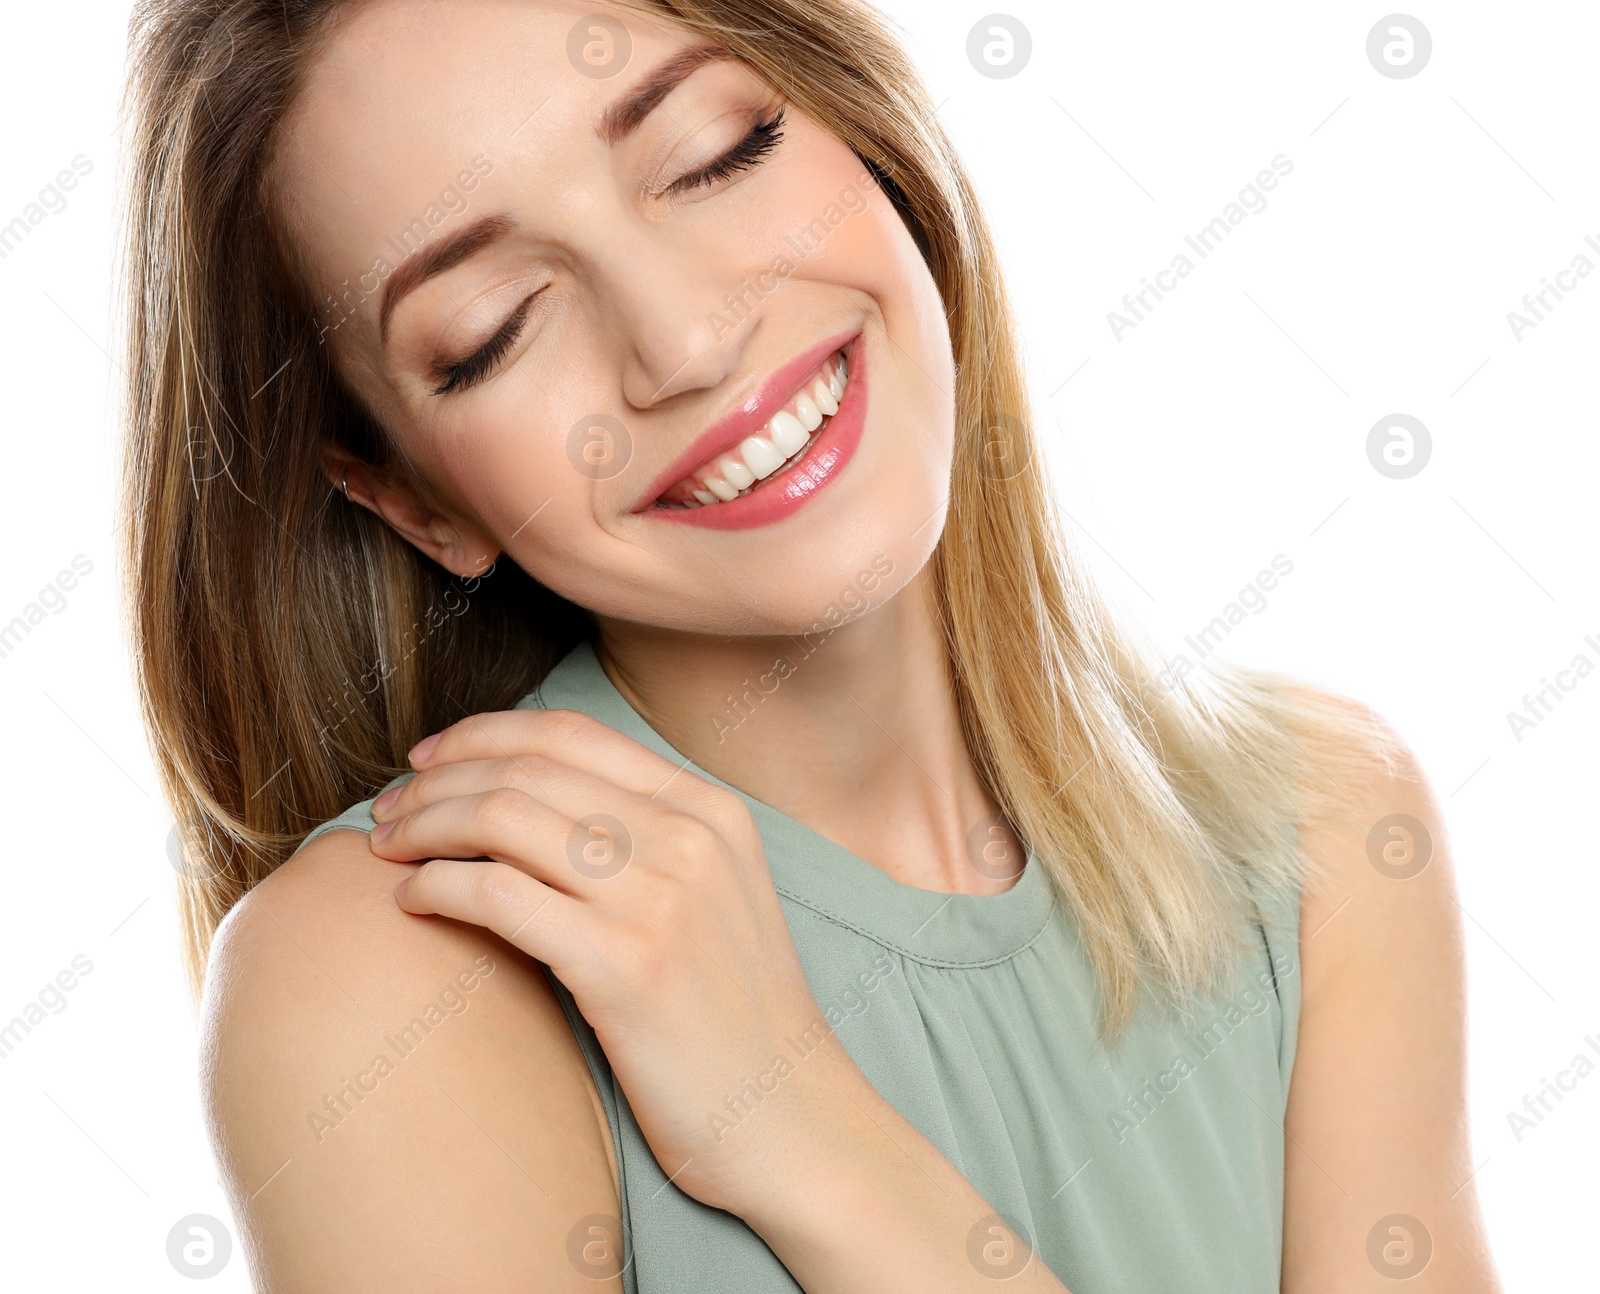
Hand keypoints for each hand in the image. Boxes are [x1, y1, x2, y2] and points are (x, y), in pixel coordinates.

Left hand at [365, 707, 851, 1213]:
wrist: (792, 1117)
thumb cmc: (735, 1017)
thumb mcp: (714, 896)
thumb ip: (646, 839)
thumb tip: (527, 801)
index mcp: (710, 810)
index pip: (571, 734)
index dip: (482, 735)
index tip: (428, 763)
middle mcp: (690, 837)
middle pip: (527, 769)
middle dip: (437, 782)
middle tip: (389, 811)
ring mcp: (662, 898)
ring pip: (503, 818)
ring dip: (424, 827)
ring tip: (388, 849)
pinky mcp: (626, 967)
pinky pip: (499, 897)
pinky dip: (437, 888)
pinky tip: (412, 904)